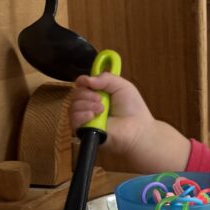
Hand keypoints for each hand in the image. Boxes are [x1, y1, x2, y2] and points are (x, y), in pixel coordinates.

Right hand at [69, 73, 189, 172]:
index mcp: (97, 93)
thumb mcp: (122, 86)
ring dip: (86, 104)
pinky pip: (73, 120)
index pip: (81, 84)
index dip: (83, 81)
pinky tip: (92, 116)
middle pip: (75, 94)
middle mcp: (89, 104)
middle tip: (101, 99)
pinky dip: (82, 115)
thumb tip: (85, 79)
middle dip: (87, 94)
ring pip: (73, 106)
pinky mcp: (83, 131)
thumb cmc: (132, 108)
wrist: (137, 129)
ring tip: (101, 109)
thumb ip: (105, 78)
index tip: (89, 82)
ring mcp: (85, 118)